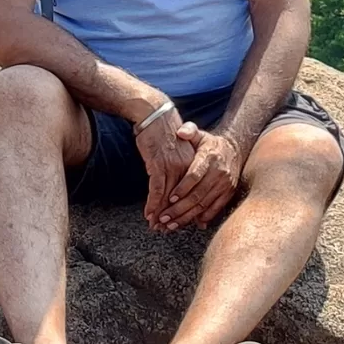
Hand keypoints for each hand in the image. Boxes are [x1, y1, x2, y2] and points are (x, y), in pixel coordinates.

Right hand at [134, 106, 196, 230]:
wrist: (154, 113)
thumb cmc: (165, 131)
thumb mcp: (180, 149)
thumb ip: (183, 166)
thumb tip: (184, 183)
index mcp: (194, 165)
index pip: (192, 193)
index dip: (185, 209)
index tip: (179, 222)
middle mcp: (185, 168)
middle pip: (181, 199)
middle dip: (173, 217)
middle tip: (166, 230)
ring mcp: (172, 167)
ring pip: (168, 198)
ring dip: (161, 214)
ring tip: (156, 227)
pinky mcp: (158, 164)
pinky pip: (156, 190)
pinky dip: (153, 203)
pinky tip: (149, 214)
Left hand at [157, 127, 243, 230]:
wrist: (234, 149)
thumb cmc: (210, 144)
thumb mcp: (200, 134)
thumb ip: (189, 131)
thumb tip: (181, 132)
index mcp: (209, 157)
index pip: (195, 175)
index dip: (183, 187)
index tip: (170, 198)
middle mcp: (219, 172)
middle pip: (198, 194)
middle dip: (179, 208)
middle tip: (164, 217)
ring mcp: (225, 185)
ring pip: (204, 204)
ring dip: (187, 216)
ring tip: (172, 225)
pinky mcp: (228, 193)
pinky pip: (215, 208)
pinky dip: (204, 217)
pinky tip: (191, 224)